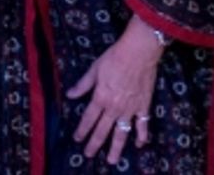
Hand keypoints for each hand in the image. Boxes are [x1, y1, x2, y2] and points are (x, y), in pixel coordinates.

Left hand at [67, 16, 163, 163]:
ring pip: (122, 133)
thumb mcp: (94, 69)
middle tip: (88, 155)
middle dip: (94, 144)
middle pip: (102, 130)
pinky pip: (142, 125)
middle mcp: (114, 108)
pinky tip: (139, 145)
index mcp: (100, 98)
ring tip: (111, 160)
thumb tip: (70, 95)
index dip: (82, 130)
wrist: (139, 52)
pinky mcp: (143, 106)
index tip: (77, 139)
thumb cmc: (115, 57)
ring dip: (116, 148)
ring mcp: (130, 109)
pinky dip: (141, 136)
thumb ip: (83, 84)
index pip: (88, 119)